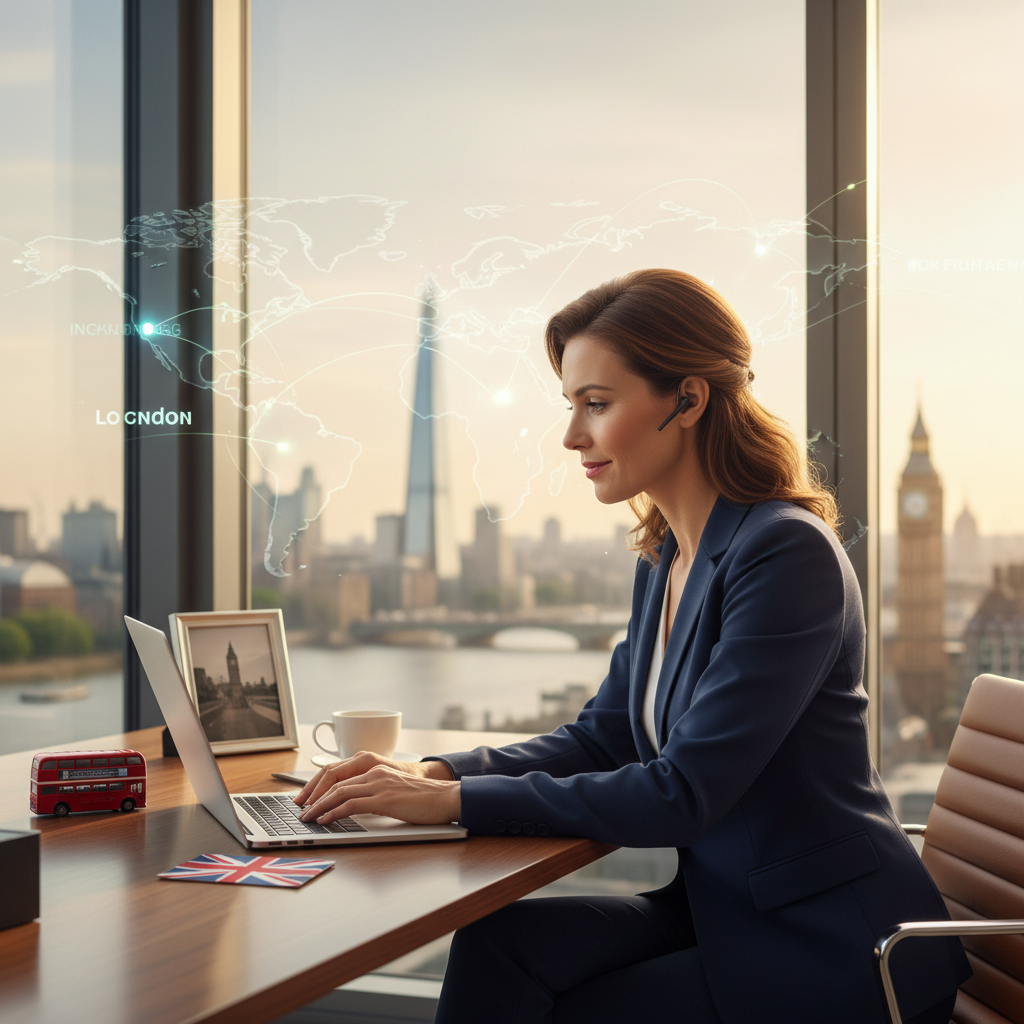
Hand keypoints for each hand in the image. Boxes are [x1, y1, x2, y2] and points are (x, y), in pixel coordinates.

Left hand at [294, 751, 458, 825]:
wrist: (446, 798)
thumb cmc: (423, 799)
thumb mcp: (394, 793)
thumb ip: (374, 795)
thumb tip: (354, 808)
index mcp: (376, 769)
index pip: (339, 773)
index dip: (319, 786)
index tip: (307, 799)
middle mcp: (375, 772)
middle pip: (334, 780)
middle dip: (312, 795)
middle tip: (300, 809)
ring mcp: (379, 784)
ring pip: (338, 792)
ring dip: (318, 806)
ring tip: (307, 818)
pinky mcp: (384, 798)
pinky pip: (351, 804)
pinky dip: (334, 812)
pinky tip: (325, 820)